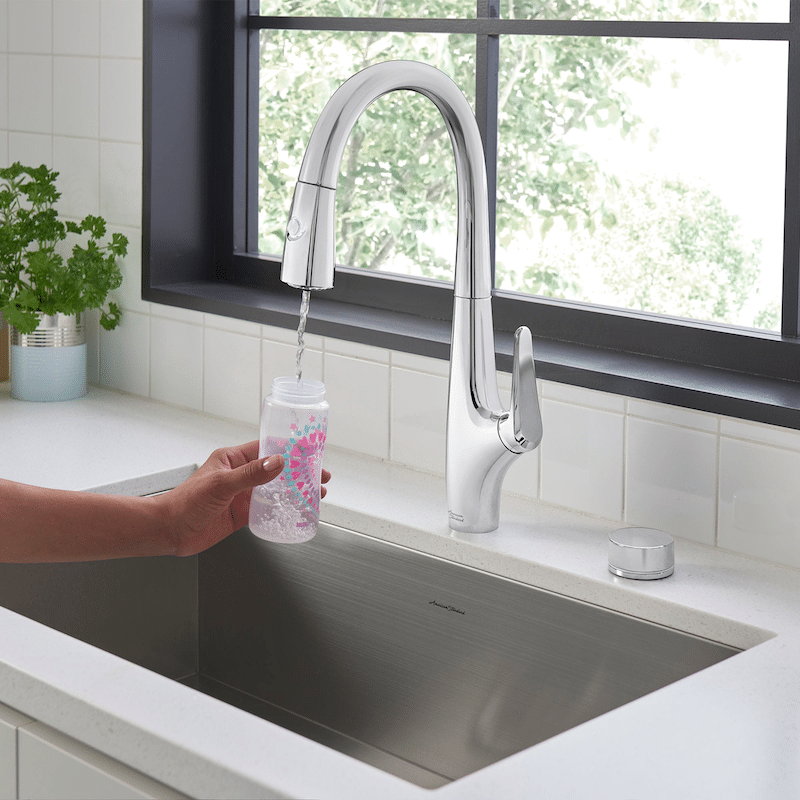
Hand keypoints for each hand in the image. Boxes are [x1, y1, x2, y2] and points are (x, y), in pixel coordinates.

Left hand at [164, 441, 330, 556]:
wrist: (169, 531)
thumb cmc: (185, 502)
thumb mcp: (221, 484)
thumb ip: (251, 474)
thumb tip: (278, 462)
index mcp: (233, 459)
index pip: (267, 448)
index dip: (290, 449)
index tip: (309, 451)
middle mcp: (239, 475)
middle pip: (276, 469)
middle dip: (300, 472)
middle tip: (320, 475)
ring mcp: (241, 495)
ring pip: (276, 490)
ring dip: (296, 491)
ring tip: (316, 493)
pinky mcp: (241, 514)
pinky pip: (268, 510)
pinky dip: (284, 510)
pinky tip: (296, 511)